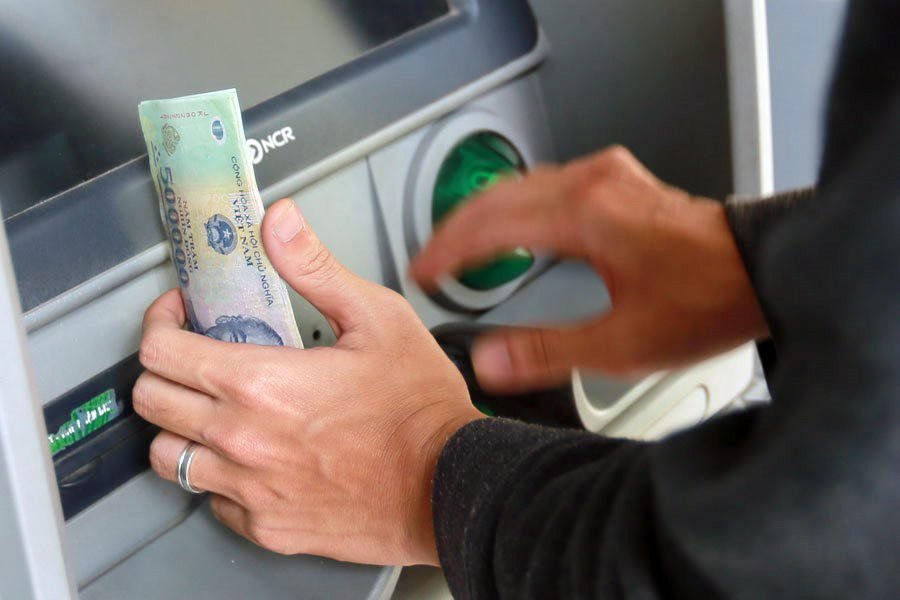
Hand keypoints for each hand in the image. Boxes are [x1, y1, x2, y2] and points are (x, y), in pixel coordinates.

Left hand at [133, 199, 481, 564]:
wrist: (447, 484)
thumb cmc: (418, 408)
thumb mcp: (377, 318)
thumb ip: (315, 268)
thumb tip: (277, 222)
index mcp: (260, 383)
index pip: (160, 352)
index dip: (160, 323)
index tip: (179, 316)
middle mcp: (241, 440)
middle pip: (149, 402)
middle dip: (163, 368)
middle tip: (192, 355)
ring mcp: (249, 490)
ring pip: (167, 457)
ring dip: (180, 425)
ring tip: (213, 408)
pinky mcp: (266, 526)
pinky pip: (210, 499)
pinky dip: (218, 473)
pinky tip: (249, 455)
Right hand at [411, 146, 767, 391]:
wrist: (766, 271)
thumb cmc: (709, 299)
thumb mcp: (622, 343)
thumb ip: (547, 353)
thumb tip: (489, 361)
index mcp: (583, 215)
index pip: (489, 223)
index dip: (447, 250)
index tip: (423, 270)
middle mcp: (591, 184)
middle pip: (498, 197)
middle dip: (456, 230)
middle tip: (432, 262)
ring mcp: (607, 176)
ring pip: (522, 185)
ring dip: (486, 215)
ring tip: (463, 246)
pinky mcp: (621, 181)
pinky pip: (549, 183)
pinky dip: (518, 206)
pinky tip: (519, 225)